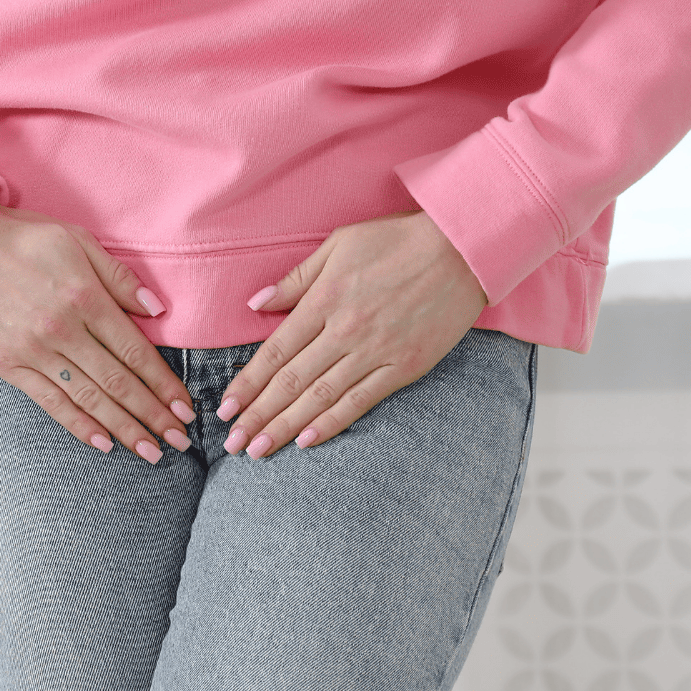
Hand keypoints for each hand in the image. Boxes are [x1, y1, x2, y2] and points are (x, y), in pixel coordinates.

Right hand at [0, 193, 195, 461]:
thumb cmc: (20, 237)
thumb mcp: (76, 240)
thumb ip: (118, 278)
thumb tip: (158, 311)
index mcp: (84, 297)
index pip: (135, 352)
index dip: (164, 384)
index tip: (185, 409)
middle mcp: (61, 329)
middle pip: (117, 382)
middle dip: (153, 415)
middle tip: (180, 442)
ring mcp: (32, 350)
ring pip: (88, 399)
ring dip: (124, 429)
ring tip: (152, 452)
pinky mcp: (7, 364)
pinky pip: (50, 402)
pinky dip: (79, 426)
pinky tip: (104, 444)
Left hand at [216, 210, 487, 457]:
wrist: (464, 249)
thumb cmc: (398, 240)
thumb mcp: (339, 244)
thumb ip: (296, 279)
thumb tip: (255, 304)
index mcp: (324, 299)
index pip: (275, 352)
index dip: (247, 384)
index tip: (225, 409)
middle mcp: (344, 330)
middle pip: (290, 381)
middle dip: (257, 416)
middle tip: (233, 444)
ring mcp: (375, 351)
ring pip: (320, 397)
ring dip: (285, 427)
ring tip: (258, 451)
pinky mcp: (405, 366)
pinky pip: (361, 401)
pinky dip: (332, 422)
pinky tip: (306, 441)